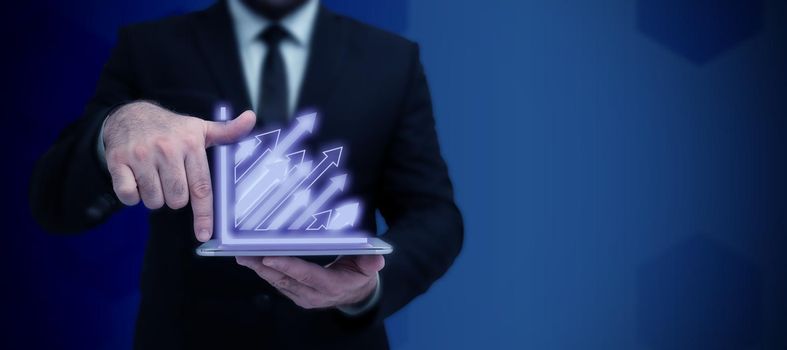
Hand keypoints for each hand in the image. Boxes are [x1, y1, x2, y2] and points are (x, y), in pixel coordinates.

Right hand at [103, 101, 255, 240]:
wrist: (129, 114)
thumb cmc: (171, 128)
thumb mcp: (200, 128)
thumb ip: (227, 131)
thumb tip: (251, 118)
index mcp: (191, 144)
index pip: (202, 187)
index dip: (204, 214)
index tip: (204, 234)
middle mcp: (167, 149)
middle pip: (176, 199)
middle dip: (175, 198)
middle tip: (171, 181)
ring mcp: (141, 155)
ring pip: (153, 201)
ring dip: (154, 197)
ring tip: (154, 178)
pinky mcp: (118, 161)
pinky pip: (128, 196)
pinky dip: (132, 196)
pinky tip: (136, 180)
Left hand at [236, 255, 384, 308]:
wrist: (356, 295)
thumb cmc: (360, 275)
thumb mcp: (369, 268)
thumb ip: (371, 263)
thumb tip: (377, 260)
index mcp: (331, 286)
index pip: (307, 275)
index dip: (288, 266)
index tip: (269, 257)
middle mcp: (313, 294)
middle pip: (285, 280)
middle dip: (263, 267)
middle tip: (245, 254)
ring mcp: (302, 296)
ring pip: (277, 282)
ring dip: (258, 269)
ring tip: (242, 255)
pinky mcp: (295, 294)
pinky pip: (277, 283)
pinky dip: (264, 271)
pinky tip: (252, 260)